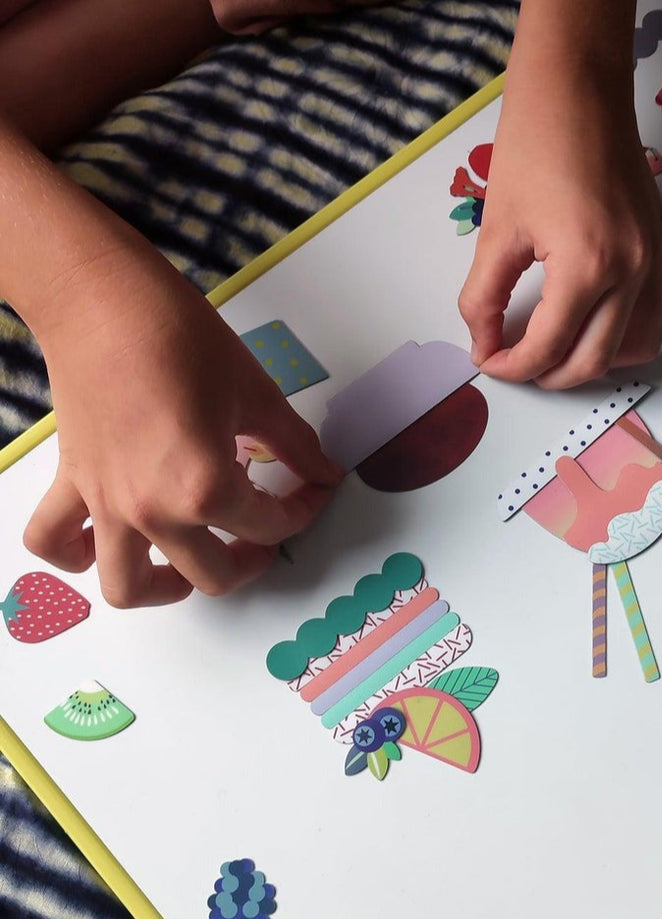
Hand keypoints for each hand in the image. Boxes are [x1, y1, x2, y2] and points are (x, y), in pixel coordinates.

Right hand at [24, 242, 340, 606]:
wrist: (102, 300)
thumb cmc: (178, 337)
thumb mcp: (256, 393)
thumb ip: (294, 445)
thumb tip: (322, 471)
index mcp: (204, 489)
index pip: (269, 526)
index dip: (304, 511)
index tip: (315, 490)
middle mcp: (152, 510)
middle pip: (212, 575)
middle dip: (251, 559)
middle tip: (268, 529)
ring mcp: (106, 503)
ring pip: (127, 587)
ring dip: (164, 589)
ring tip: (192, 563)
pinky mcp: (73, 483)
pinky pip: (54, 543)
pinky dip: (77, 557)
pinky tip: (109, 542)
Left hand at [458, 12, 661, 389]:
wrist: (580, 89)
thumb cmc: (535, 144)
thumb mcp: (497, 229)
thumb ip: (483, 298)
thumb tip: (483, 344)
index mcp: (588, 266)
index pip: (548, 348)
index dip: (510, 366)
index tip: (487, 360)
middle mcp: (633, 271)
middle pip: (594, 362)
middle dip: (549, 374)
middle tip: (517, 362)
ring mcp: (656, 260)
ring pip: (639, 347)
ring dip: (598, 360)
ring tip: (562, 346)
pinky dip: (640, 330)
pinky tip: (607, 320)